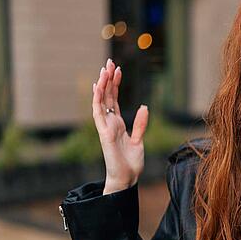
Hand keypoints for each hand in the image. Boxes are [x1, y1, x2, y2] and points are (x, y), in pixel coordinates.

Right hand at [91, 58, 148, 194]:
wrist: (127, 178)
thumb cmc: (131, 162)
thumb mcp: (139, 139)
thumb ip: (140, 124)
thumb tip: (143, 106)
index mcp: (117, 123)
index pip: (114, 99)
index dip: (115, 84)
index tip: (117, 69)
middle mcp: (109, 123)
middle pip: (106, 96)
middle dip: (107, 79)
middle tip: (109, 62)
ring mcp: (105, 127)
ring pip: (101, 101)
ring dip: (102, 85)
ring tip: (105, 69)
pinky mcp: (104, 133)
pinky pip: (99, 114)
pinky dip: (97, 100)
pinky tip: (97, 87)